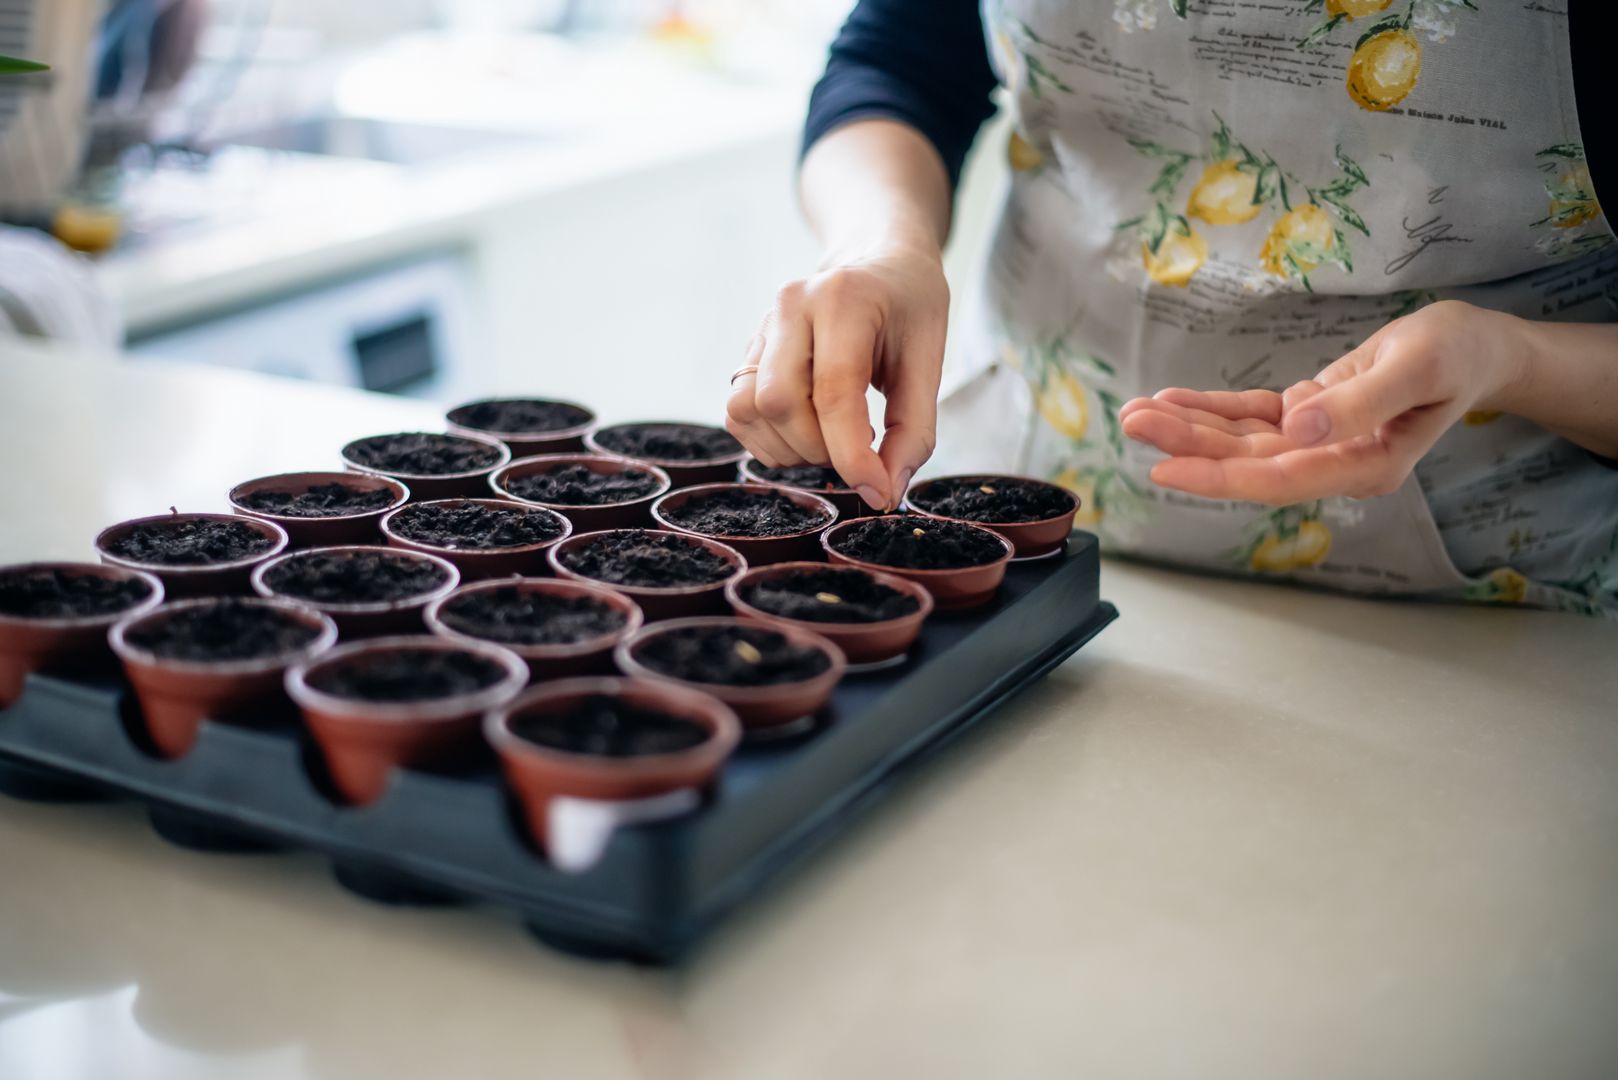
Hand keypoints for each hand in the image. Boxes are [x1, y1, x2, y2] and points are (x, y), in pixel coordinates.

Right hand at [725, 243, 948, 510]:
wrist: (879, 264)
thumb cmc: (908, 309)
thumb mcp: (930, 362)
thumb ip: (913, 431)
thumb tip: (885, 492)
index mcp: (842, 299)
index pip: (834, 391)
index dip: (852, 454)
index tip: (876, 491)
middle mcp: (790, 307)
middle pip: (779, 402)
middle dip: (819, 448)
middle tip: (859, 450)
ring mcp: (762, 327)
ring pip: (748, 411)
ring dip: (790, 448)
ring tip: (832, 438)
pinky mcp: (748, 351)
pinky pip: (738, 414)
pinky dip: (770, 441)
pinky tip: (807, 432)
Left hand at [1118, 300, 1526, 503]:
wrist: (1473, 347)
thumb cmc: (1456, 354)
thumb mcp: (1417, 369)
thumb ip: (1359, 403)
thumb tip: (1299, 429)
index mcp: (1364, 466)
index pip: (1279, 478)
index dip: (1219, 476)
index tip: (1165, 469)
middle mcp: (1332, 463)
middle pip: (1248, 461)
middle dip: (1186, 445)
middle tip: (1130, 422)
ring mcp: (1317, 443)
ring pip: (1241, 441)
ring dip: (1188, 426)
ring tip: (1134, 412)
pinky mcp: (1308, 417)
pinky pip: (1251, 416)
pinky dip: (1212, 409)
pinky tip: (1170, 402)